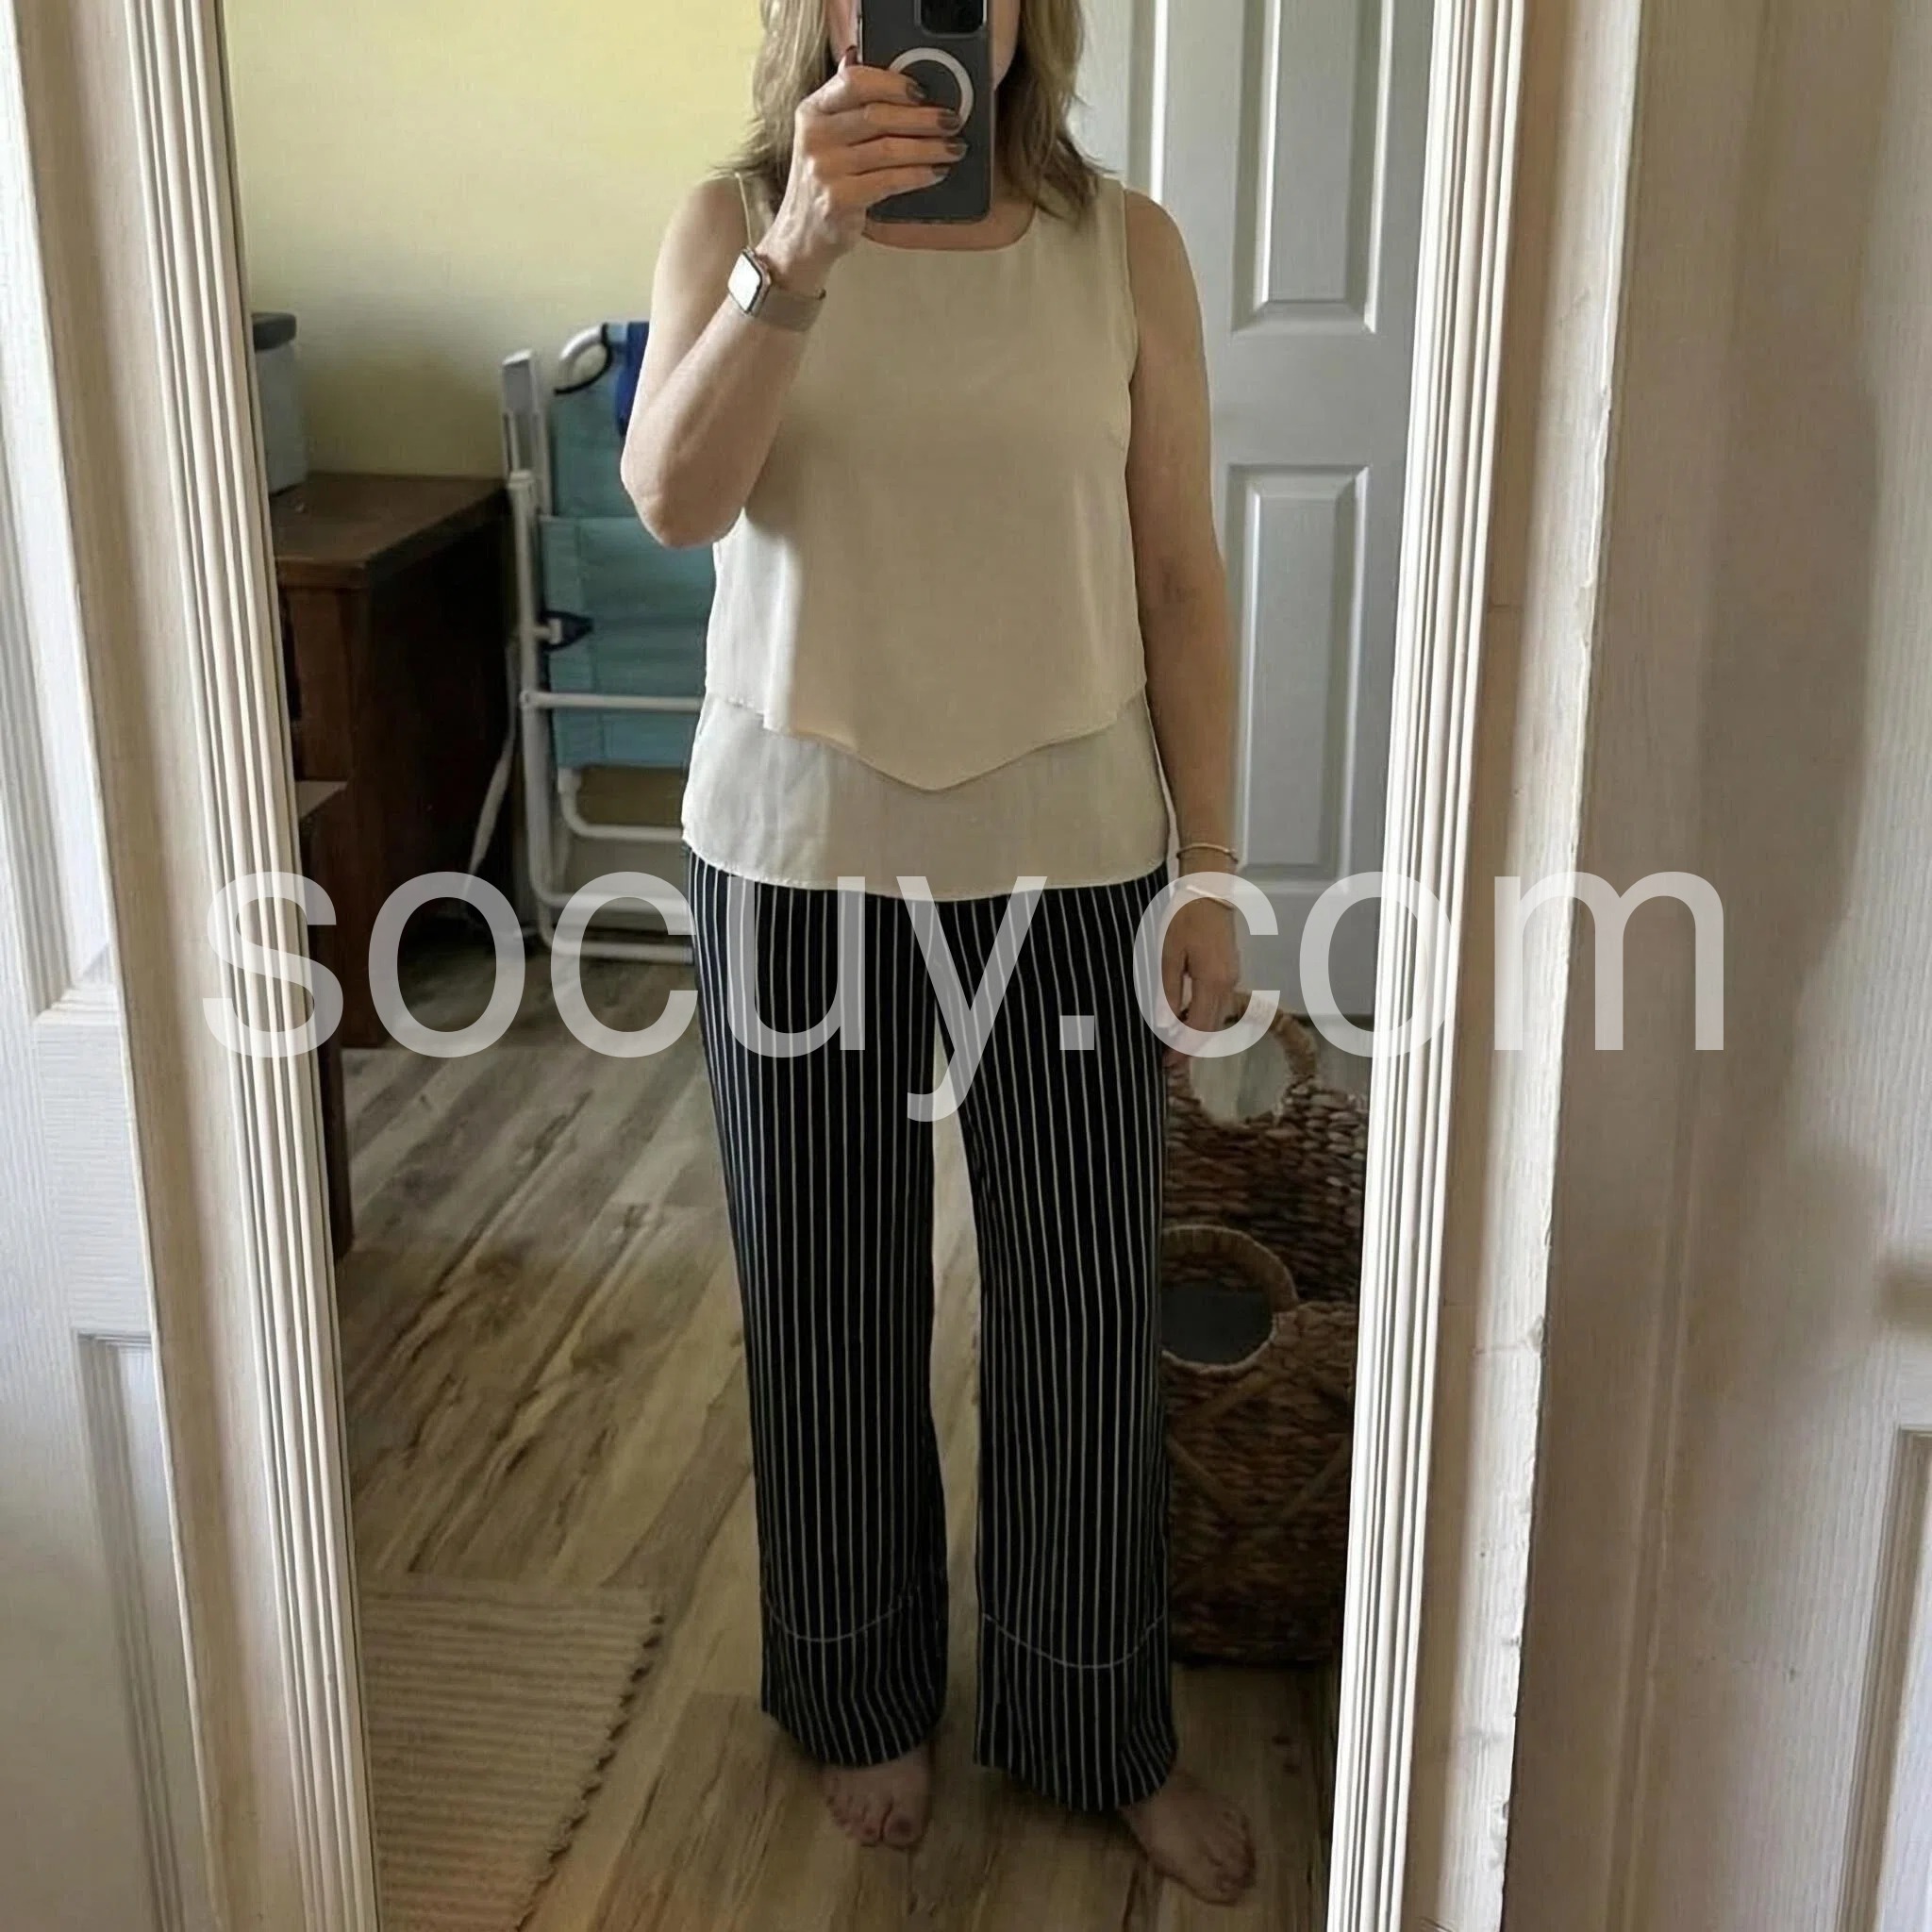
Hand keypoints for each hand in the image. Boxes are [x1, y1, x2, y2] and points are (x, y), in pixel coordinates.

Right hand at [760, 47, 963, 293]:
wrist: (801, 234)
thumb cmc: (824, 181)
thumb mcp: (824, 134)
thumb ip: (842, 98)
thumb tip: (857, 53)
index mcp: (812, 111)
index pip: (854, 82)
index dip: (893, 83)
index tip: (923, 91)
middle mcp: (815, 137)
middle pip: (877, 115)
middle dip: (922, 118)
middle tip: (952, 121)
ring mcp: (825, 170)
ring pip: (888, 149)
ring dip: (928, 148)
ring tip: (953, 148)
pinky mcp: (839, 200)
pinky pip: (889, 181)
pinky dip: (918, 176)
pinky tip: (936, 173)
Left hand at [1161, 888, 1241, 1070]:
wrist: (1210, 889)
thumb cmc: (1184, 917)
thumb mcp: (1167, 954)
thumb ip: (1167, 992)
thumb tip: (1164, 1025)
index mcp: (1212, 982)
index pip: (1199, 1028)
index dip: (1183, 1049)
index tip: (1167, 1063)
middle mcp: (1228, 984)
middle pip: (1211, 1028)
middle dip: (1190, 1048)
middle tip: (1169, 1062)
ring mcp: (1232, 977)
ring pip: (1216, 1017)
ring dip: (1197, 1035)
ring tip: (1174, 1045)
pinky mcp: (1230, 970)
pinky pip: (1218, 1004)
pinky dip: (1203, 1018)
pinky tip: (1186, 1020)